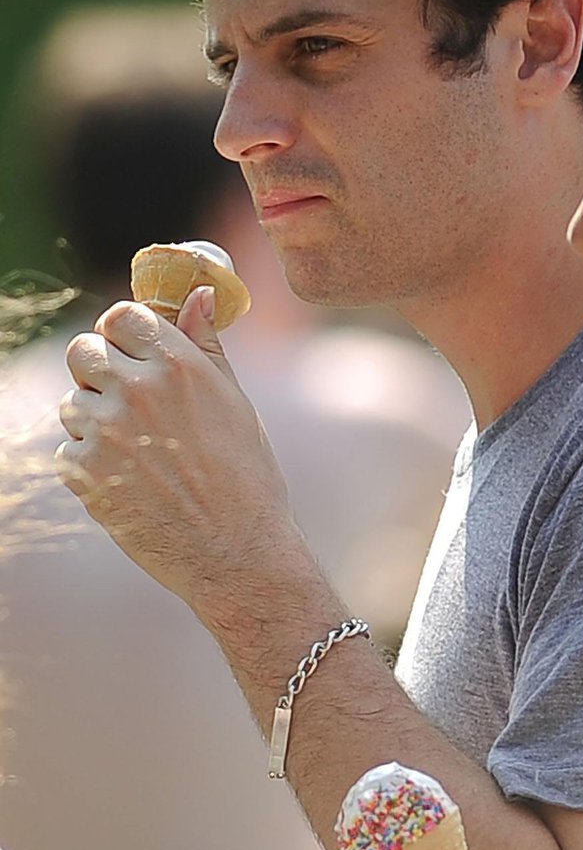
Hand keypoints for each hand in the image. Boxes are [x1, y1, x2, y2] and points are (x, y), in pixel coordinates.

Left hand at [55, 289, 300, 608]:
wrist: (238, 556)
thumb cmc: (248, 481)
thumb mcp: (235, 405)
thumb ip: (206, 345)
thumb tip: (196, 293)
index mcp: (178, 365)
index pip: (120, 317)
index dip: (124, 335)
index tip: (134, 356)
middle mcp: (137, 390)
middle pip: (83, 352)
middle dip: (99, 373)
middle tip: (129, 406)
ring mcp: (106, 431)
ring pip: (72, 404)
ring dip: (94, 424)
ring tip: (139, 456)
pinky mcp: (85, 472)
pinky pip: (67, 450)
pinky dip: (90, 466)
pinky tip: (130, 485)